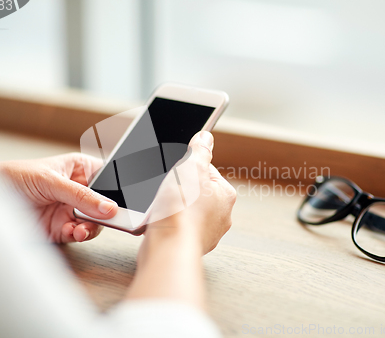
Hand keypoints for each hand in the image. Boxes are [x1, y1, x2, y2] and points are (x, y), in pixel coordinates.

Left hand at [0, 153, 117, 242]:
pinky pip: (81, 233)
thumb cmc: (14, 177)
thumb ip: (81, 195)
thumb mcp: (50, 180)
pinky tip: (74, 232)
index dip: (120, 188)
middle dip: (110, 212)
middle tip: (114, 218)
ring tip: (84, 228)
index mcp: (80, 169)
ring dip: (94, 226)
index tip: (128, 200)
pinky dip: (81, 235)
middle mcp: (79, 189)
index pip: (109, 177)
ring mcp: (71, 209)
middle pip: (106, 202)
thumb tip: (109, 207)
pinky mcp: (63, 227)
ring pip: (96, 221)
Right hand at [126, 131, 235, 308]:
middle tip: (167, 190)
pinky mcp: (189, 245)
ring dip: (173, 207)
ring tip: (162, 207)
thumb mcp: (190, 168)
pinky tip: (159, 221)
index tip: (177, 172)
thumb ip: (200, 150)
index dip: (188, 168)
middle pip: (196, 191)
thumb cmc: (181, 210)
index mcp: (225, 195)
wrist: (168, 247)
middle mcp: (221, 216)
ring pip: (186, 211)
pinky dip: (168, 223)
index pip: (207, 172)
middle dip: (179, 189)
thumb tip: (206, 137)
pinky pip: (177, 227)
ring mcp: (206, 233)